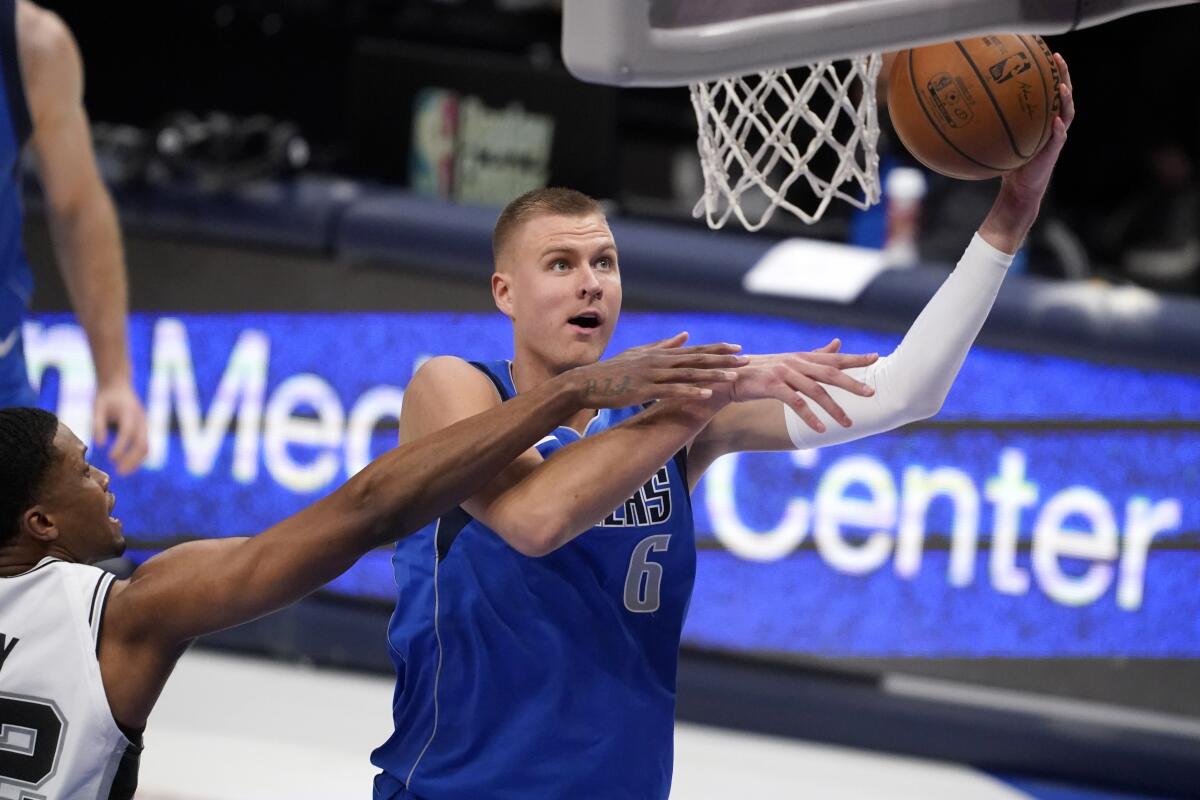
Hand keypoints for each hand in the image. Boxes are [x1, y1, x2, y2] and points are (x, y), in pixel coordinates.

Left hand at [93, 380, 147, 474]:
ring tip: (123, 472)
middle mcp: (141, 419)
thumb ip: (98, 425)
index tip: (110, 459)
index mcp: (129, 412)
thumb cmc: (105, 397)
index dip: (121, 447)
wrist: (119, 384)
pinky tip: (126, 465)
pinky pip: (144, 445)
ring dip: (136, 461)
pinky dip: (137, 457)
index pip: (128, 433)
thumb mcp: (97, 407)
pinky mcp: (144, 428)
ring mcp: (144, 424)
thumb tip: (99, 445)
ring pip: (146, 447)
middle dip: (132, 460)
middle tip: (119, 472)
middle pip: (142, 444)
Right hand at [566, 332, 746, 408]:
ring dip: (712, 375)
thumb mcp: (639, 354)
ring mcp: (652, 375)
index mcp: (660, 354)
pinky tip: (705, 394)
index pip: (695, 350)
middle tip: (746, 360)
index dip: (718, 349)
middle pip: (697, 359)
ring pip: (688, 374)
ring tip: (733, 377)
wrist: (586, 383)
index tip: (738, 348)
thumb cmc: (612, 372)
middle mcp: (659, 361)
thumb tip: (686, 334)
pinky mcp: (644, 390)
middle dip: (723, 360)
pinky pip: (671, 391)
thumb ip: (664, 345)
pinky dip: (689, 391)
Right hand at [727, 339, 876, 432]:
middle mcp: (795, 362)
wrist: (730, 377)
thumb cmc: (761, 372)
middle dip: (852, 383)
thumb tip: (838, 343)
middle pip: (829, 373)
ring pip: (815, 391)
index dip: (854, 358)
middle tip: (871, 393)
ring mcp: (784, 372)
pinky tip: (820, 429)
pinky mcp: (772, 385)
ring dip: (833, 408)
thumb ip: (816, 355)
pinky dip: (809, 416)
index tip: (876, 357)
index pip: (833, 358)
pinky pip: (795, 403)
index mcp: (802, 357)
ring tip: (847, 423)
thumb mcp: (790, 361)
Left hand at [1003, 52, 1074, 198]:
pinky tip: (1057, 121)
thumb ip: (990, 123)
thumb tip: (965, 107)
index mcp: (1043, 116)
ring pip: (1068, 112)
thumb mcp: (998, 138)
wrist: (1019, 187)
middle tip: (1058, 58)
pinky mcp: (1054, 151)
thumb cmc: (1008, 161)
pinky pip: (1060, 138)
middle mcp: (1054, 122)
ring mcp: (1057, 136)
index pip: (1049, 88)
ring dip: (1066, 98)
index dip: (1049, 70)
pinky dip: (1059, 129)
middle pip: (1064, 93)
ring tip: (1062, 86)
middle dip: (1063, 74)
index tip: (1045, 51)